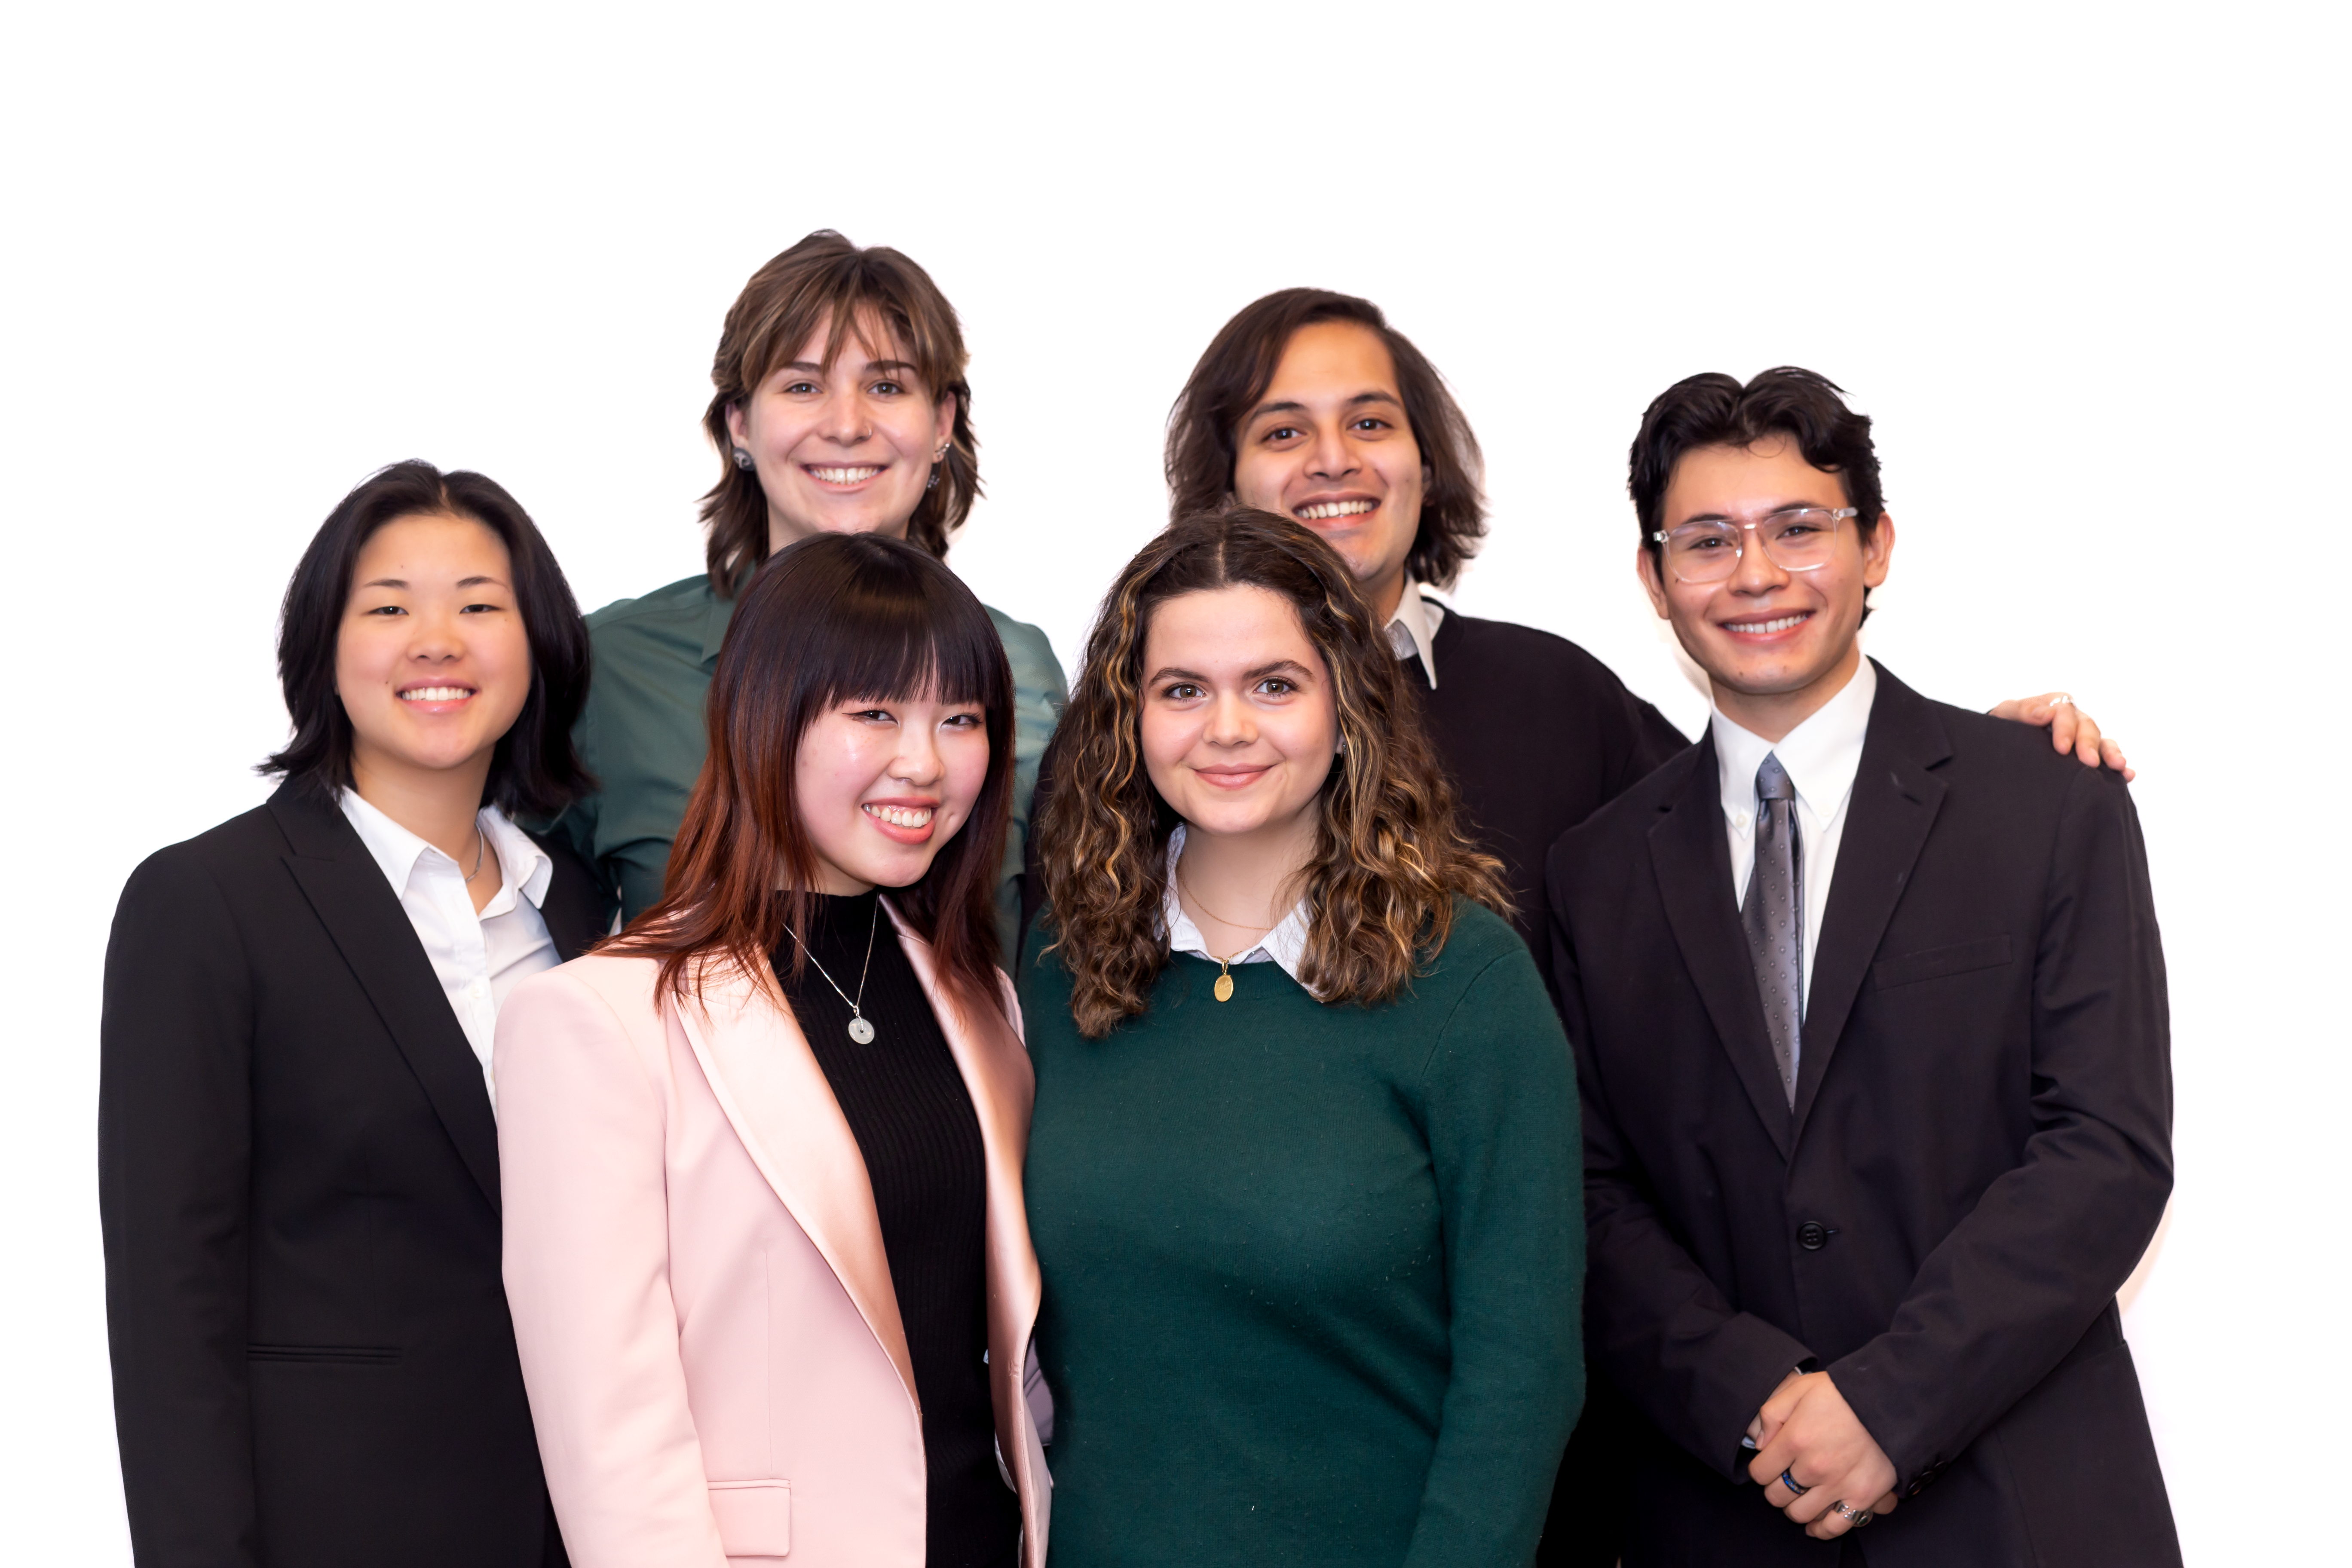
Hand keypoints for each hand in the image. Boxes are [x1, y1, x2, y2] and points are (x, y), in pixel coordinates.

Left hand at [1748, 1371, 1898, 1539]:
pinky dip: (1821, 1529)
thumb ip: (1771, 1413)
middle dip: (1775, 1488)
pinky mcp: (1862, 1497)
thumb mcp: (1800, 1388)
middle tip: (1785, 1478)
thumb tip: (1758, 1443)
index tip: (1769, 1464)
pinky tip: (1814, 1523)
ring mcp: (1838, 1485)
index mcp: (1795, 1439)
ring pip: (1799, 1514)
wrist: (1891, 1402)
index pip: (1759, 1473)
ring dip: (1795, 1507)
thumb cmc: (1844, 1393)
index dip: (1761, 1469)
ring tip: (1800, 1496)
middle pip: (1776, 1496)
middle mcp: (1813, 1467)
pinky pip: (1834, 1527)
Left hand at [1988, 693, 2133, 780]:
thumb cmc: (2007, 724)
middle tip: (2089, 762)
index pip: (2065, 712)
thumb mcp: (2008, 713)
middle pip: (2087, 727)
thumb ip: (2023, 711)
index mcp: (2056, 704)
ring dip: (2111, 753)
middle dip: (2089, 745)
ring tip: (2118, 766)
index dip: (2065, 729)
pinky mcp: (2090, 754)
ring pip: (2102, 742)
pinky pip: (2107, 758)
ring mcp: (2085, 737)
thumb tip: (2044, 713)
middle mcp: (2075, 719)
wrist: (2006, 741)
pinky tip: (2127, 775)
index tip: (2061, 749)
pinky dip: (2119, 766)